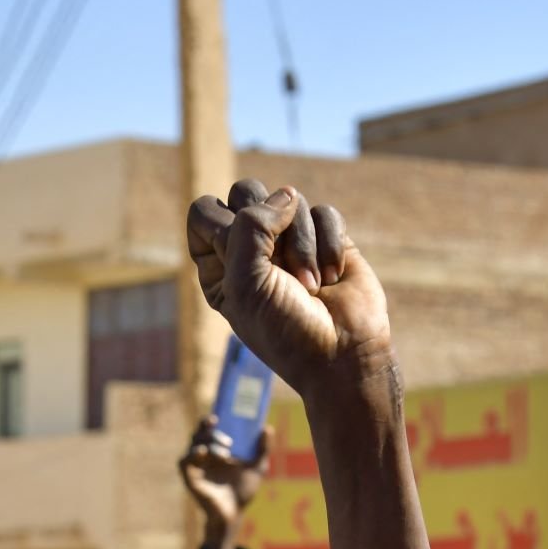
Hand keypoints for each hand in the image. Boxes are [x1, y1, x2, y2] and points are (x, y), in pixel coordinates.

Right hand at [179, 415, 271, 538]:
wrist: (234, 513)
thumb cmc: (243, 491)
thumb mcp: (257, 468)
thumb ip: (263, 449)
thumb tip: (267, 428)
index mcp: (216, 450)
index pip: (208, 429)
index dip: (208, 421)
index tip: (217, 417)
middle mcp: (204, 456)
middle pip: (199, 434)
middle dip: (210, 432)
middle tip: (228, 441)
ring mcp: (196, 467)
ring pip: (192, 445)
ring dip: (207, 444)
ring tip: (225, 454)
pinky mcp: (190, 478)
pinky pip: (183, 461)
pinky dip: (190, 455)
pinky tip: (202, 453)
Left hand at [186, 181, 388, 398]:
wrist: (343, 356)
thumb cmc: (286, 330)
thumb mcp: (248, 282)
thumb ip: (251, 226)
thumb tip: (286, 195)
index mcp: (218, 264)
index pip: (204, 211)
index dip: (224, 225)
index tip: (244, 262)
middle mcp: (251, 249)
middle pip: (246, 192)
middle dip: (268, 227)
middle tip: (280, 266)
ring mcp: (290, 242)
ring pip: (289, 200)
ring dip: (303, 245)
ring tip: (311, 285)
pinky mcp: (327, 240)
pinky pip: (324, 213)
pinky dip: (330, 243)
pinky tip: (334, 276)